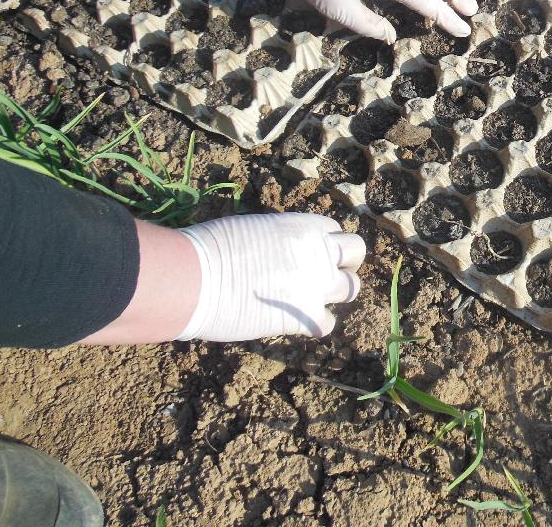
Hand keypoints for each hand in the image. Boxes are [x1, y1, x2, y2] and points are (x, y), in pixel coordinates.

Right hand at [175, 212, 364, 341]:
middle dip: (344, 263)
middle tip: (323, 274)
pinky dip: (314, 325)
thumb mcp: (253, 228)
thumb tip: (275, 252)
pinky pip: (327, 324)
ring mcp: (317, 285)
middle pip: (356, 252)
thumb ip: (277, 240)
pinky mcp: (305, 316)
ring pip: (352, 288)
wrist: (195, 278)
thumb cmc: (211, 248)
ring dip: (335, 294)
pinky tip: (294, 322)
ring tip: (310, 299)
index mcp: (304, 226)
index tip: (308, 253)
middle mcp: (319, 252)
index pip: (334, 230)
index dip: (323, 243)